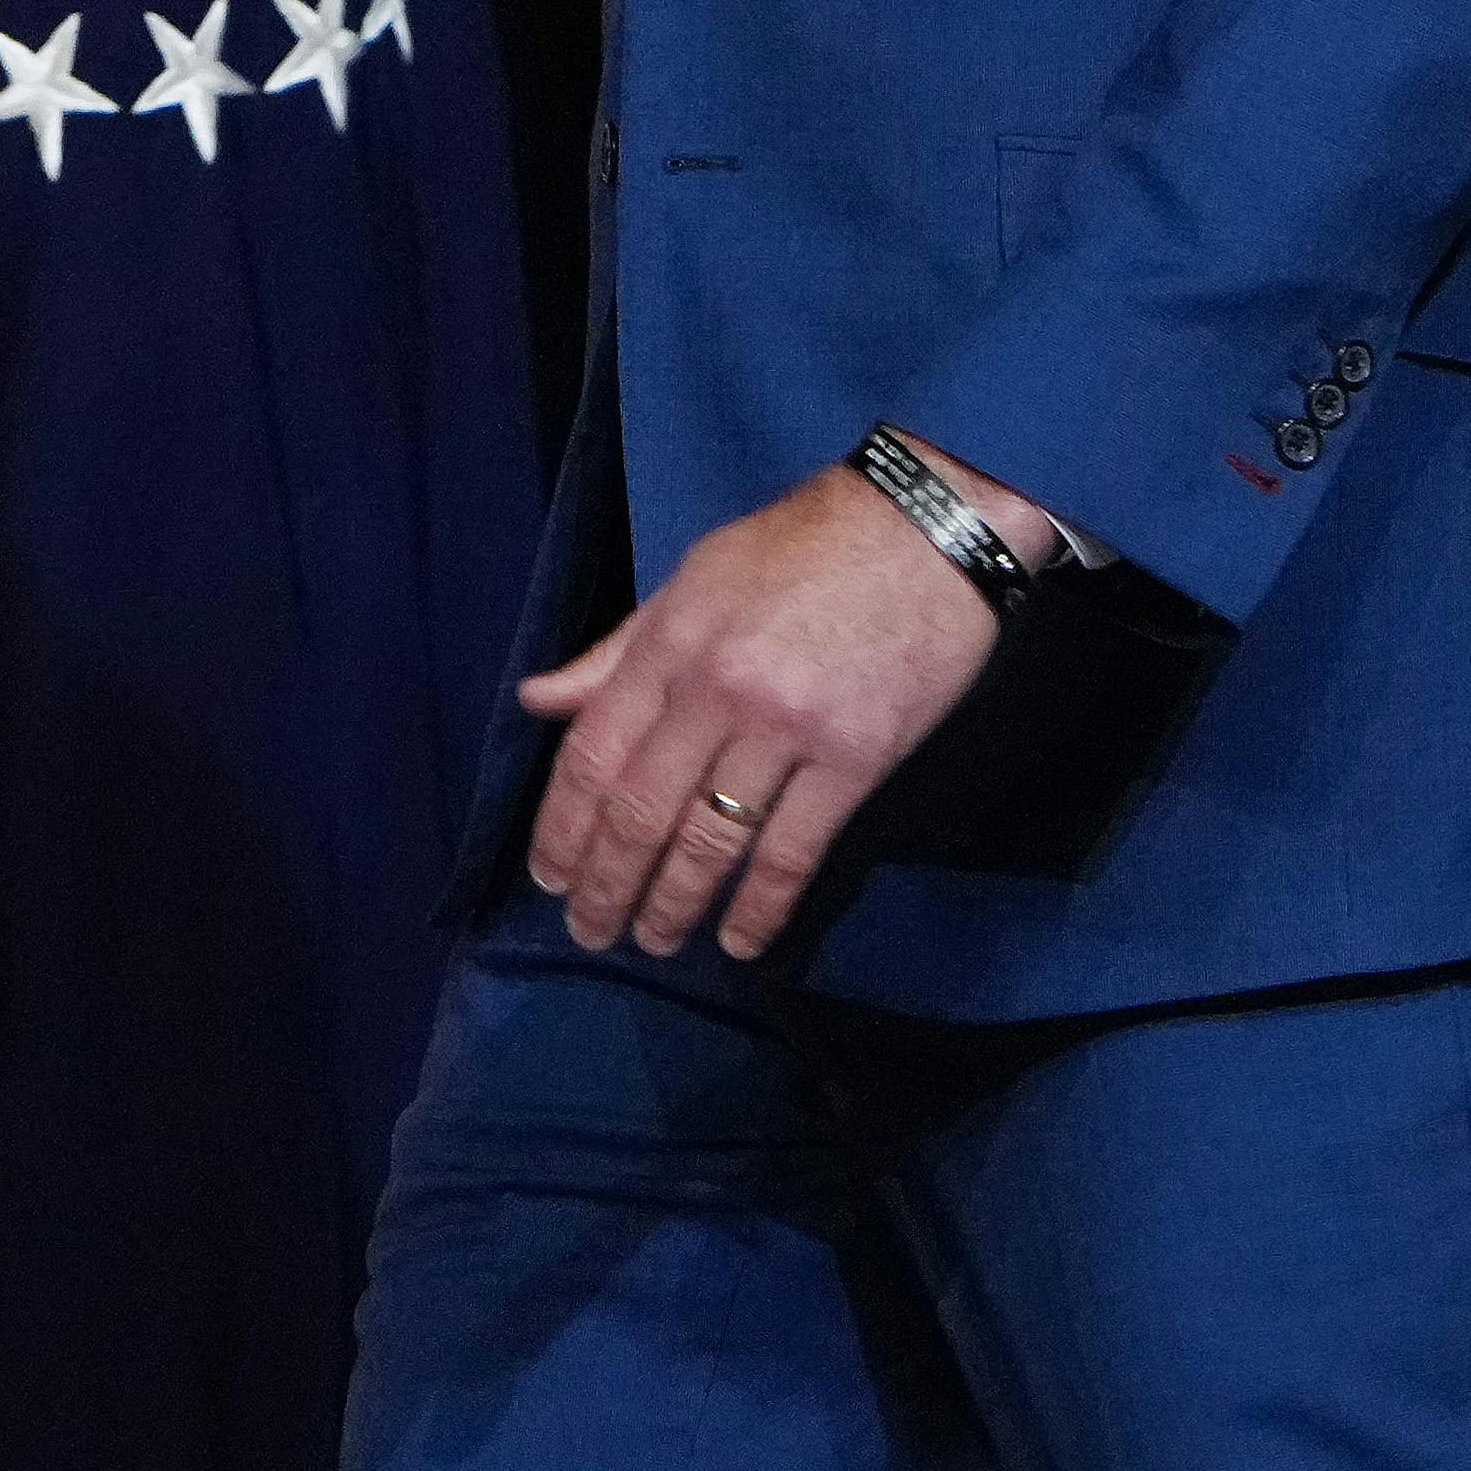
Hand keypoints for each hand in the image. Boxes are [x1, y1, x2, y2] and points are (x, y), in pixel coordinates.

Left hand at [513, 443, 1052, 960]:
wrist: (931, 526)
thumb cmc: (809, 545)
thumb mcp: (700, 576)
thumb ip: (622, 648)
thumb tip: (539, 700)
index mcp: (674, 640)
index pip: (594, 752)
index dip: (563, 826)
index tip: (550, 876)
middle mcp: (719, 688)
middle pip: (642, 811)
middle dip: (607, 884)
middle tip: (590, 930)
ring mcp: (787, 727)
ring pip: (709, 842)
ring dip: (674, 905)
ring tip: (654, 941)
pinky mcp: (854, 758)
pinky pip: (792, 852)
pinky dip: (760, 909)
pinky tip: (741, 943)